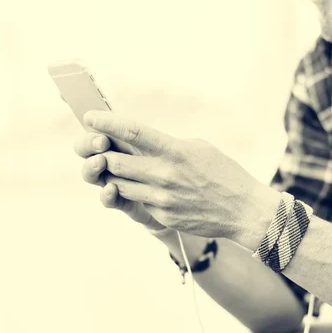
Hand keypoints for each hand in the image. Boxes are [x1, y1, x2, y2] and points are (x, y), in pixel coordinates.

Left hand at [82, 111, 280, 246]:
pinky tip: (145, 187)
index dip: (105, 122)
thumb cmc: (223, 173)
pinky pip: (138, 200)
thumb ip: (168, 144)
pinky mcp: (162, 215)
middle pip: (115, 160)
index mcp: (174, 150)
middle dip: (102, 152)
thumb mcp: (198, 148)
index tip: (89, 117)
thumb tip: (142, 140)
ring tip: (116, 167)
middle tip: (96, 147)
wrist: (242, 210)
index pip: (131, 131)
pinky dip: (136, 191)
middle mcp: (164, 173)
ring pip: (119, 183)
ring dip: (114, 174)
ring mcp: (161, 198)